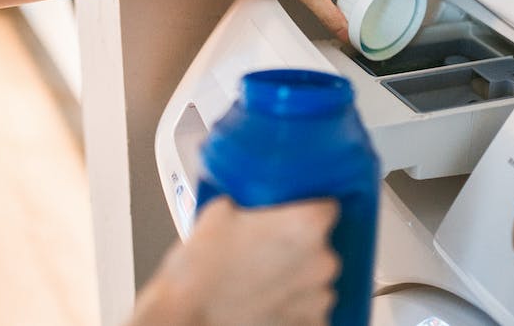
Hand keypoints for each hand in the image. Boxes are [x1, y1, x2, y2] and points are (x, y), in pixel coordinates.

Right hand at [129, 197, 340, 325]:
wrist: (185, 315)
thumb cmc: (200, 270)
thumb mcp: (219, 212)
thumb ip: (248, 202)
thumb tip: (249, 201)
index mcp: (306, 226)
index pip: (328, 208)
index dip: (308, 211)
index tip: (294, 216)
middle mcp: (321, 261)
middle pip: (322, 246)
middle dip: (300, 248)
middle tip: (269, 251)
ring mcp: (318, 297)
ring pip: (316, 279)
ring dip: (298, 279)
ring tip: (264, 281)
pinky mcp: (310, 324)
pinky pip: (310, 309)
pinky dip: (294, 306)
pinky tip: (268, 301)